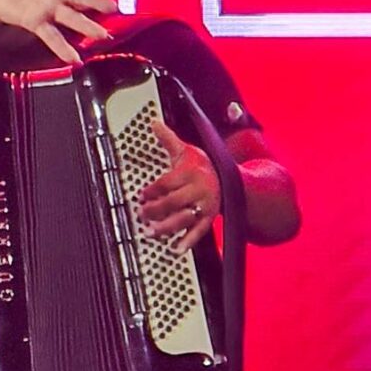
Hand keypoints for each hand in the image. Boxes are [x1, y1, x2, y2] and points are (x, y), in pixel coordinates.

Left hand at [139, 118, 220, 249]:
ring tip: (151, 232)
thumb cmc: (200, 165)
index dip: (153, 190)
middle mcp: (199, 189)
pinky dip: (188, 241)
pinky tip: (175, 248)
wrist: (228, 178)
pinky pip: (199, 232)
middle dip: (156, 209)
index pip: (168, 182)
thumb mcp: (184, 150)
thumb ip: (168, 139)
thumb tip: (153, 122)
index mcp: (191, 172)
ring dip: (167, 227)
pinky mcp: (208, 218)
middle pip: (174, 202)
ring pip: (185, 218)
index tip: (141, 195)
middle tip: (141, 214)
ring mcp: (204, 206)